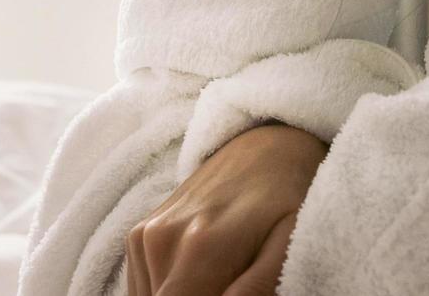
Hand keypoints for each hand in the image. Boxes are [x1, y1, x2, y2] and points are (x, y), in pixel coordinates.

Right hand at [125, 122, 327, 295]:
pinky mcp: (137, 236)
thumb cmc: (287, 198)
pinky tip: (200, 274)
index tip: (232, 291)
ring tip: (221, 275)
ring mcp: (144, 236)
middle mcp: (161, 240)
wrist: (263, 147)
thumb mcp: (290, 241)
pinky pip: (143, 288)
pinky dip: (168, 291)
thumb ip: (258, 285)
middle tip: (231, 282)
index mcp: (200, 246)